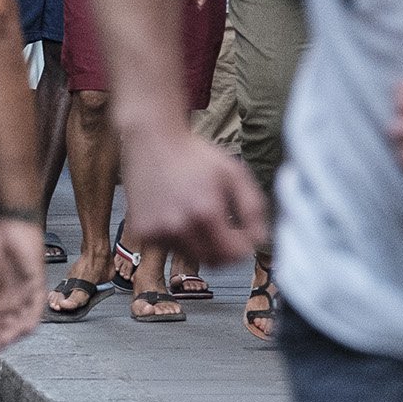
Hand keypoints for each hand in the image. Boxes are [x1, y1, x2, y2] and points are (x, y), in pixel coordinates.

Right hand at [0, 217, 48, 354]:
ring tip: (4, 342)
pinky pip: (36, 306)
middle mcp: (14, 302)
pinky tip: (24, 328)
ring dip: (14, 332)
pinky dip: (30, 317)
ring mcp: (26, 295)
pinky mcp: (36, 285)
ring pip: (23, 320)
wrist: (8, 229)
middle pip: (8, 326)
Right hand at [114, 124, 265, 269]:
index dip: (244, 247)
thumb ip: (254, 208)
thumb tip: (260, 239)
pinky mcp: (142, 231)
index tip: (243, 234)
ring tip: (198, 217)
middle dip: (225, 251)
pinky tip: (176, 213)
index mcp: (205, 212)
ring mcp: (157, 230)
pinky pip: (169, 248)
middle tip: (226, 232)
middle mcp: (179, 226)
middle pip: (213, 261)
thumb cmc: (195, 156)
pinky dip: (178, 237)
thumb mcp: (235, 173)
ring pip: (191, 256)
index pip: (234, 254)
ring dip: (201, 244)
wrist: (152, 140)